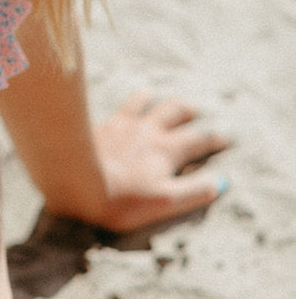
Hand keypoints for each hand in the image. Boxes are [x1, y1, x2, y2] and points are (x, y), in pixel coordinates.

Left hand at [88, 94, 228, 233]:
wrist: (72, 181)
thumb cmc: (120, 199)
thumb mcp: (164, 203)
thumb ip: (194, 192)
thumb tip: (222, 183)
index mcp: (166, 151)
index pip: (200, 139)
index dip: (215, 138)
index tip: (226, 137)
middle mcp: (148, 131)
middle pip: (175, 110)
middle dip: (188, 110)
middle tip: (195, 110)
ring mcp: (123, 125)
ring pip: (144, 100)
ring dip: (155, 98)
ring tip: (156, 95)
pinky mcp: (101, 125)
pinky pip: (117, 105)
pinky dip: (125, 100)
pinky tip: (119, 102)